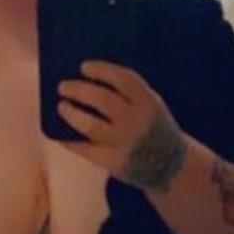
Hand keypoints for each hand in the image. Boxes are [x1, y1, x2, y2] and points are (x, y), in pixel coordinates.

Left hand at [56, 61, 186, 190]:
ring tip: (61, 107)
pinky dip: (70, 141)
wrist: (172, 166)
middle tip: (63, 86)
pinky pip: (86, 149)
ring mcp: (125, 143)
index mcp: (148, 103)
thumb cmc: (155, 129)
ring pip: (91, 125)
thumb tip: (92, 79)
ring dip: (71, 114)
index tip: (83, 67)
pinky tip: (60, 134)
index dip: (101, 70)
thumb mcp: (152, 106)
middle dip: (79, 90)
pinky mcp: (114, 162)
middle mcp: (137, 121)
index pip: (123, 79)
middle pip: (102, 100)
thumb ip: (131, 94)